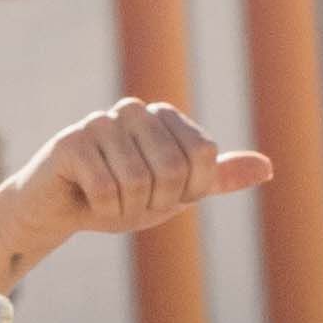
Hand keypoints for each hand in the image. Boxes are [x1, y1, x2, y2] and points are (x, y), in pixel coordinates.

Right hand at [0, 102, 268, 290]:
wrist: (54, 212)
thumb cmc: (116, 198)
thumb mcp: (173, 193)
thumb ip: (215, 178)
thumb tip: (268, 168)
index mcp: (164, 117)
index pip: (204, 155)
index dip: (186, 191)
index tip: (158, 195)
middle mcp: (135, 110)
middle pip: (174, 169)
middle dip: (154, 203)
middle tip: (127, 204)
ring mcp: (102, 121)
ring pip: (139, 181)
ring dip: (124, 210)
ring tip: (105, 202)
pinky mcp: (71, 141)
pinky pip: (106, 188)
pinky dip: (99, 209)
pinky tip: (84, 201)